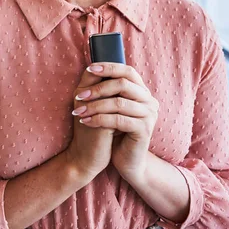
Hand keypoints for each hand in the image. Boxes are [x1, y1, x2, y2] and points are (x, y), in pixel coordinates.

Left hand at [71, 62, 158, 182]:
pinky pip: (118, 120)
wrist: (127, 160)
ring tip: (79, 111)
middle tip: (79, 96)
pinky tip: (86, 122)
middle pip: (123, 84)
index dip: (109, 67)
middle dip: (98, 89)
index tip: (89, 69)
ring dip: (95, 106)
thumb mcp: (110, 107)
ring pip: (118, 103)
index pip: (128, 71)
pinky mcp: (144, 130)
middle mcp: (149, 100)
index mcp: (142, 91)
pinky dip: (99, 120)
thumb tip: (91, 68)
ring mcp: (149, 115)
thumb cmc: (116, 131)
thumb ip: (107, 90)